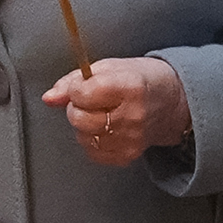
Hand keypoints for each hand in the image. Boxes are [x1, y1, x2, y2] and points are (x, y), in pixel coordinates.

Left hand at [45, 54, 192, 163]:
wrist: (172, 102)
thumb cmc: (140, 80)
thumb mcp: (108, 67)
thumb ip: (72, 81)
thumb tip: (50, 98)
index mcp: (129, 87)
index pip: (82, 94)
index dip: (76, 89)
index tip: (84, 85)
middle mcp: (133, 116)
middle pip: (80, 119)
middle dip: (77, 108)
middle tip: (91, 101)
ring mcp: (132, 139)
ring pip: (83, 137)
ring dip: (84, 125)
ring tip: (102, 113)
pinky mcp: (129, 155)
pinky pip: (93, 152)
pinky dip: (92, 141)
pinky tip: (105, 128)